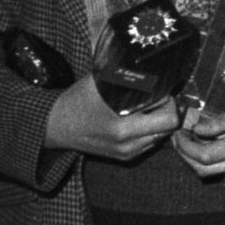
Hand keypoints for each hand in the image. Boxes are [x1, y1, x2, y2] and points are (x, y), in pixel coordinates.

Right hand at [42, 75, 181, 160]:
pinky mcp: (125, 157)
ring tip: (145, 106)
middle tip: (157, 97)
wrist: (55, 126)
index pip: (168, 118)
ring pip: (162, 135)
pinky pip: (151, 142)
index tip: (160, 89)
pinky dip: (150, 130)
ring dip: (159, 121)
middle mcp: (127, 144)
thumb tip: (154, 67)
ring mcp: (127, 153)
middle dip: (167, 110)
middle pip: (169, 128)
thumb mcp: (102, 82)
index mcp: (122, 126)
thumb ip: (130, 78)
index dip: (168, 101)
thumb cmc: (78, 100)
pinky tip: (137, 118)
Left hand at [173, 92, 224, 177]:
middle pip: (205, 170)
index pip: (204, 156)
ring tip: (189, 135)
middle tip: (177, 135)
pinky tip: (208, 137)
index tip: (177, 129)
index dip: (185, 146)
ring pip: (214, 170)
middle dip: (185, 156)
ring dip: (196, 157)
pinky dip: (211, 155)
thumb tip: (197, 129)